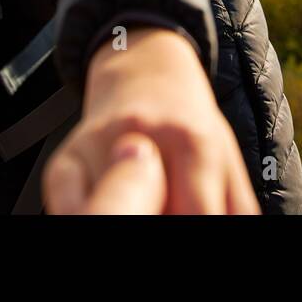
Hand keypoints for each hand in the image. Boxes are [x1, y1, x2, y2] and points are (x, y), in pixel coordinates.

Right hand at [42, 25, 259, 213]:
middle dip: (153, 222)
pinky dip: (79, 216)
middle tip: (163, 215)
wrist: (142, 68)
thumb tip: (238, 232)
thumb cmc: (188, 124)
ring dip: (120, 217)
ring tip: (141, 210)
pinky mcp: (63, 160)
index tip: (196, 228)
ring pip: (99, 213)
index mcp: (194, 142)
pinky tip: (103, 210)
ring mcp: (98, 148)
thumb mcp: (226, 157)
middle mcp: (142, 139)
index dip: (197, 230)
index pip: (197, 215)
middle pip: (140, 213)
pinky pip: (63, 209)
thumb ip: (236, 206)